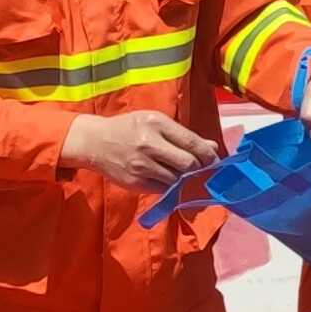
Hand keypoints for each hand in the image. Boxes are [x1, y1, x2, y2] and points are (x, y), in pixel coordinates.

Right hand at [64, 110, 225, 191]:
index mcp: (156, 123)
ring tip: (185, 175)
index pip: (192, 142)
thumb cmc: (129, 128)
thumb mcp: (155, 122)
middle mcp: (149, 144)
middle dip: (200, 169)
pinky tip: (169, 180)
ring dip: (185, 180)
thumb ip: (183, 135)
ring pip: (177, 179)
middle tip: (203, 170)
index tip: (215, 160)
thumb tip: (212, 147)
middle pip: (188, 164)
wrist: (95, 142)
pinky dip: (171, 187)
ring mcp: (141, 165)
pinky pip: (163, 189)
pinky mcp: (135, 182)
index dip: (209, 155)